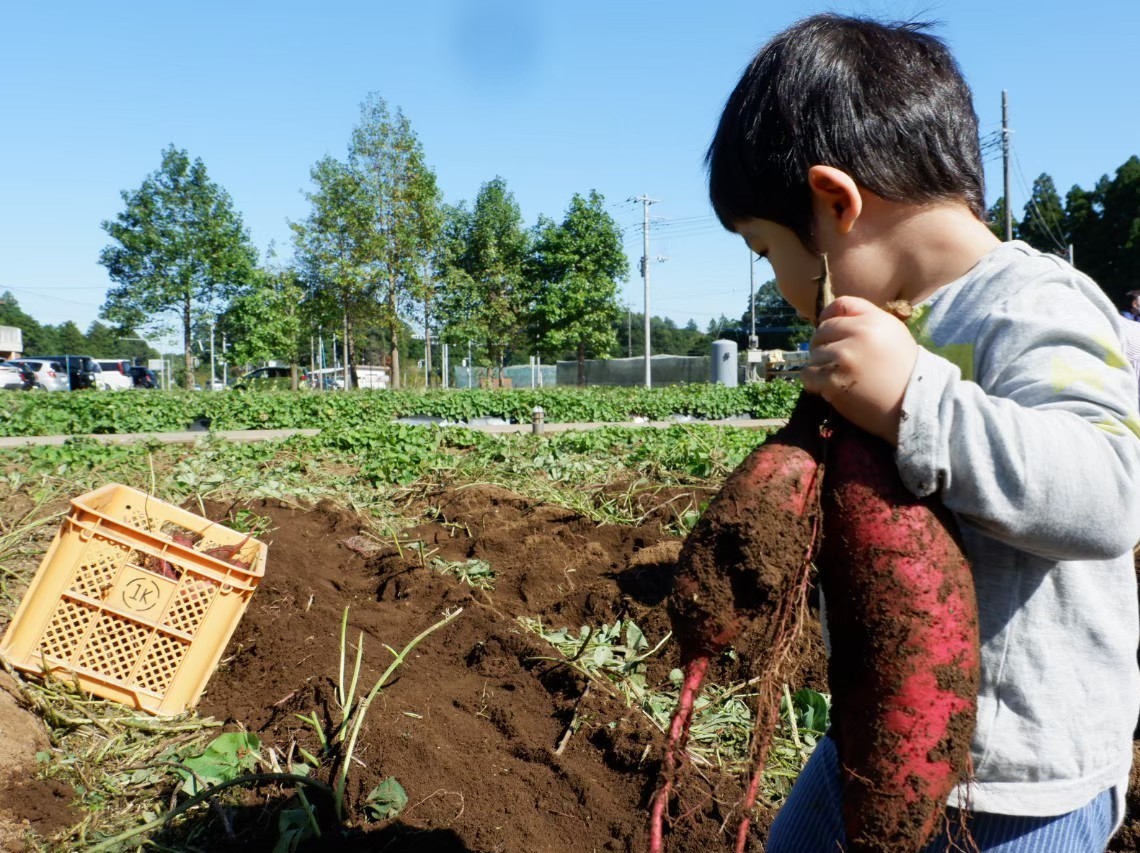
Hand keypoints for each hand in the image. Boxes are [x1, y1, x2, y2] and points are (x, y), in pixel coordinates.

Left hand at [802, 296, 917, 444]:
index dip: (830, 318)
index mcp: (873, 319)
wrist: (914, 403)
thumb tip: (827, 316)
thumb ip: (864, 318)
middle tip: (836, 361)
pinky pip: (809, 375)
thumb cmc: (903, 369)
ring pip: (814, 354)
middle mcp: (858, 333)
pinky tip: (828, 387)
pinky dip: (814, 382)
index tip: (831, 334)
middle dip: (824, 346)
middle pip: (821, 331)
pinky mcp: (834, 379)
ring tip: (838, 376)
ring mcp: (844, 356)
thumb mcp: (892, 332)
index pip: (839, 305)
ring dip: (820, 366)